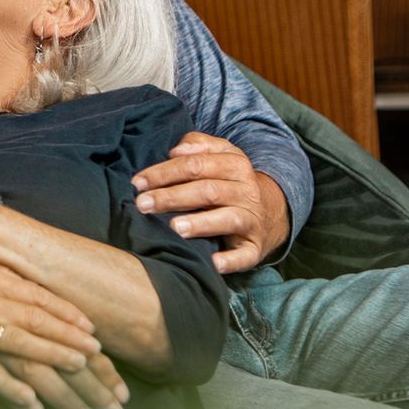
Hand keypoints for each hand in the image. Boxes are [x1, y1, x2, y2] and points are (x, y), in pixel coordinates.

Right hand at [0, 246, 104, 408]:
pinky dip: (11, 391)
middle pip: (38, 320)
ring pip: (21, 344)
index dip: (68, 314)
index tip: (93, 329)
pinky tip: (32, 405)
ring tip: (79, 373)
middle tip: (100, 358)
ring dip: (54, 359)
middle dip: (73, 340)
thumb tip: (16, 282)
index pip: (38, 295)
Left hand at [132, 132, 288, 273]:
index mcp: (235, 164)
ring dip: (200, 223)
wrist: (270, 210)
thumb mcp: (220, 155)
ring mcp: (252, 220)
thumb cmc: (229, 181)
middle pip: (208, 191)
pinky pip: (245, 255)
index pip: (196, 165)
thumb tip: (175, 150)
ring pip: (228, 218)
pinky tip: (213, 263)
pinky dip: (231, 260)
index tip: (138, 183)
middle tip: (143, 204)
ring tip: (174, 227)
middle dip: (172, 197)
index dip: (164, 173)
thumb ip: (197, 145)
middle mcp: (246, 191)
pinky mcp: (255, 247)